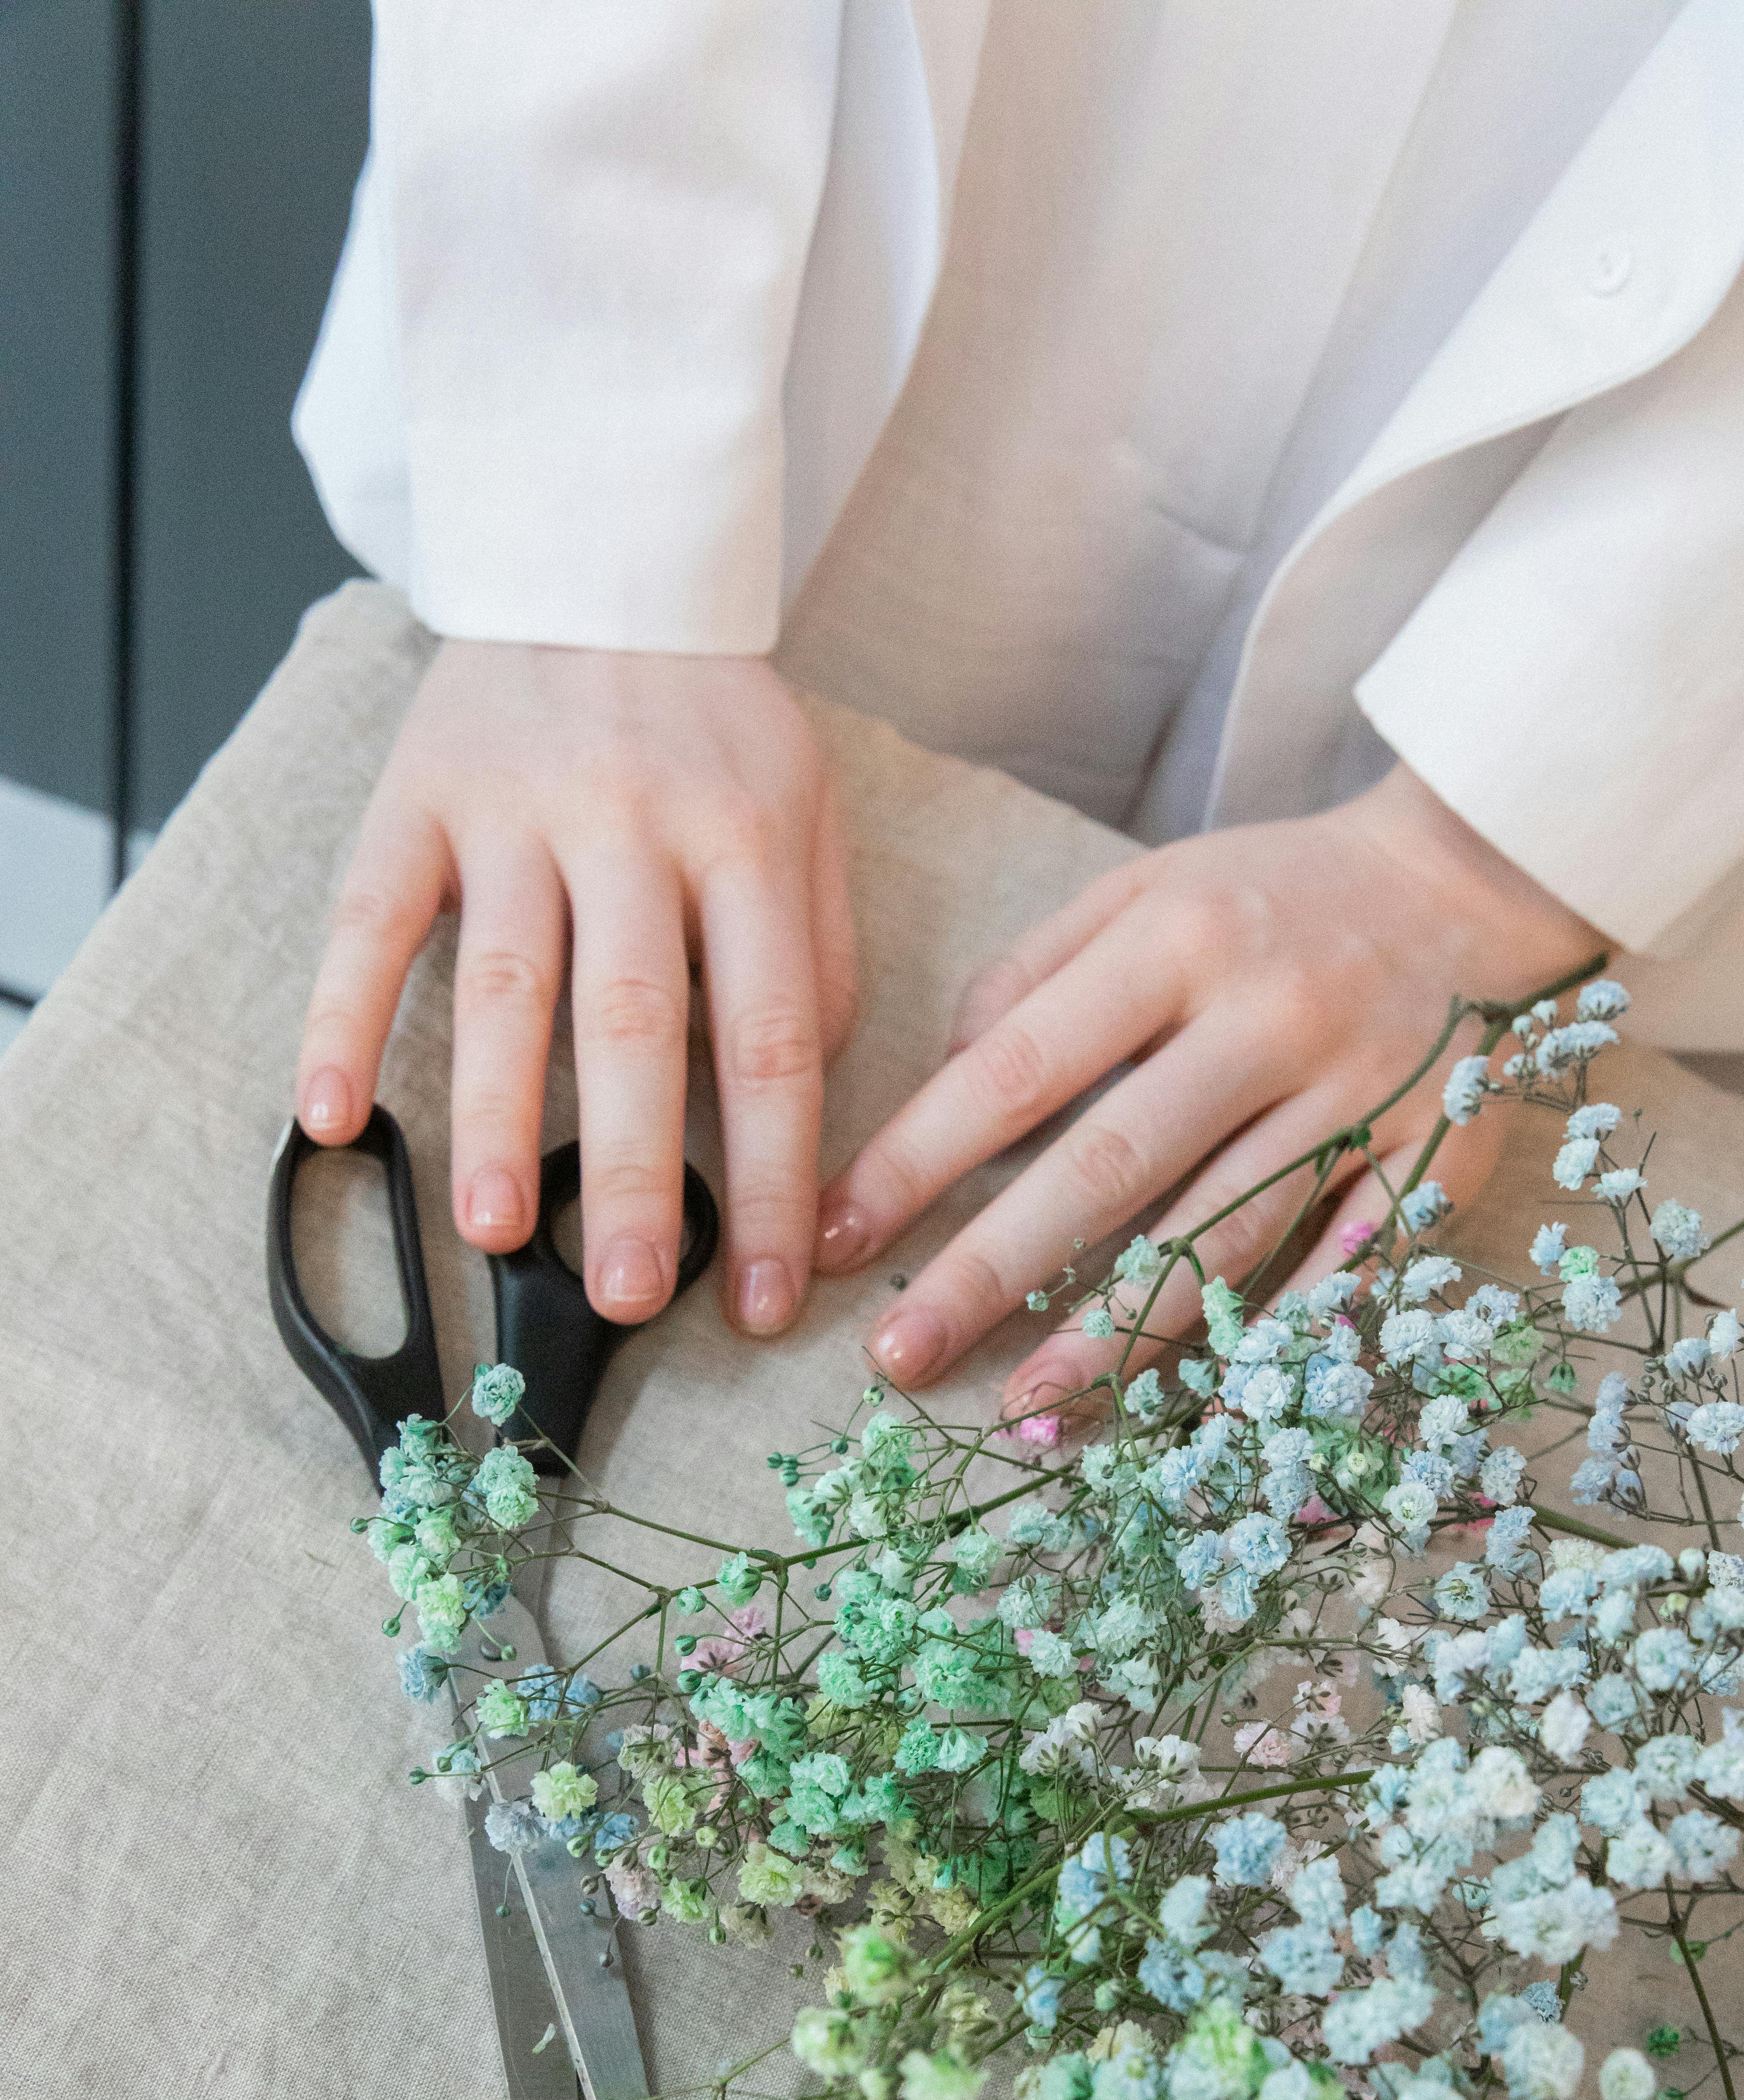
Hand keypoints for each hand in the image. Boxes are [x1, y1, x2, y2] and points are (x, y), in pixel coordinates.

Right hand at [294, 639, 853, 1332]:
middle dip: (629, 1176)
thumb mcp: (808, 817)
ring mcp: (515, 808)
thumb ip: (814, 957)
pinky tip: (331, 1117)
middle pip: (635, 1026)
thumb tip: (793, 1107)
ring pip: (505, 984)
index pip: (772, 1042)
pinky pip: (372, 918)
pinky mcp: (417, 793)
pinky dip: (342, 1017)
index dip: (771, 1180)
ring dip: (493, 1118)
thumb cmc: (716, 727)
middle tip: (626, 1297)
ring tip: (490, 1234)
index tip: (765, 1294)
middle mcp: (632, 825)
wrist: (601, 559)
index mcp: (747, 843)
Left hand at [814, 763, 1599, 1411]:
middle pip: (1111, 1167)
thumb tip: (949, 1074)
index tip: (835, 1238)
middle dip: (994, 1272)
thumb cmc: (1276, 895)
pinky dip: (1273, 1339)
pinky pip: (1345, 1267)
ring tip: (1026, 1411)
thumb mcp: (1146, 886)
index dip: (918, 1161)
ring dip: (1117, 1335)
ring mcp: (1360, 1094)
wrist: (1467, 878)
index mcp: (1180, 938)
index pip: (1019, 1067)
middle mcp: (1268, 1018)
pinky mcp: (1435, 1155)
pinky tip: (1197, 1405)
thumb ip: (1036, 971)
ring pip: (1224, 1236)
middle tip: (900, 1358)